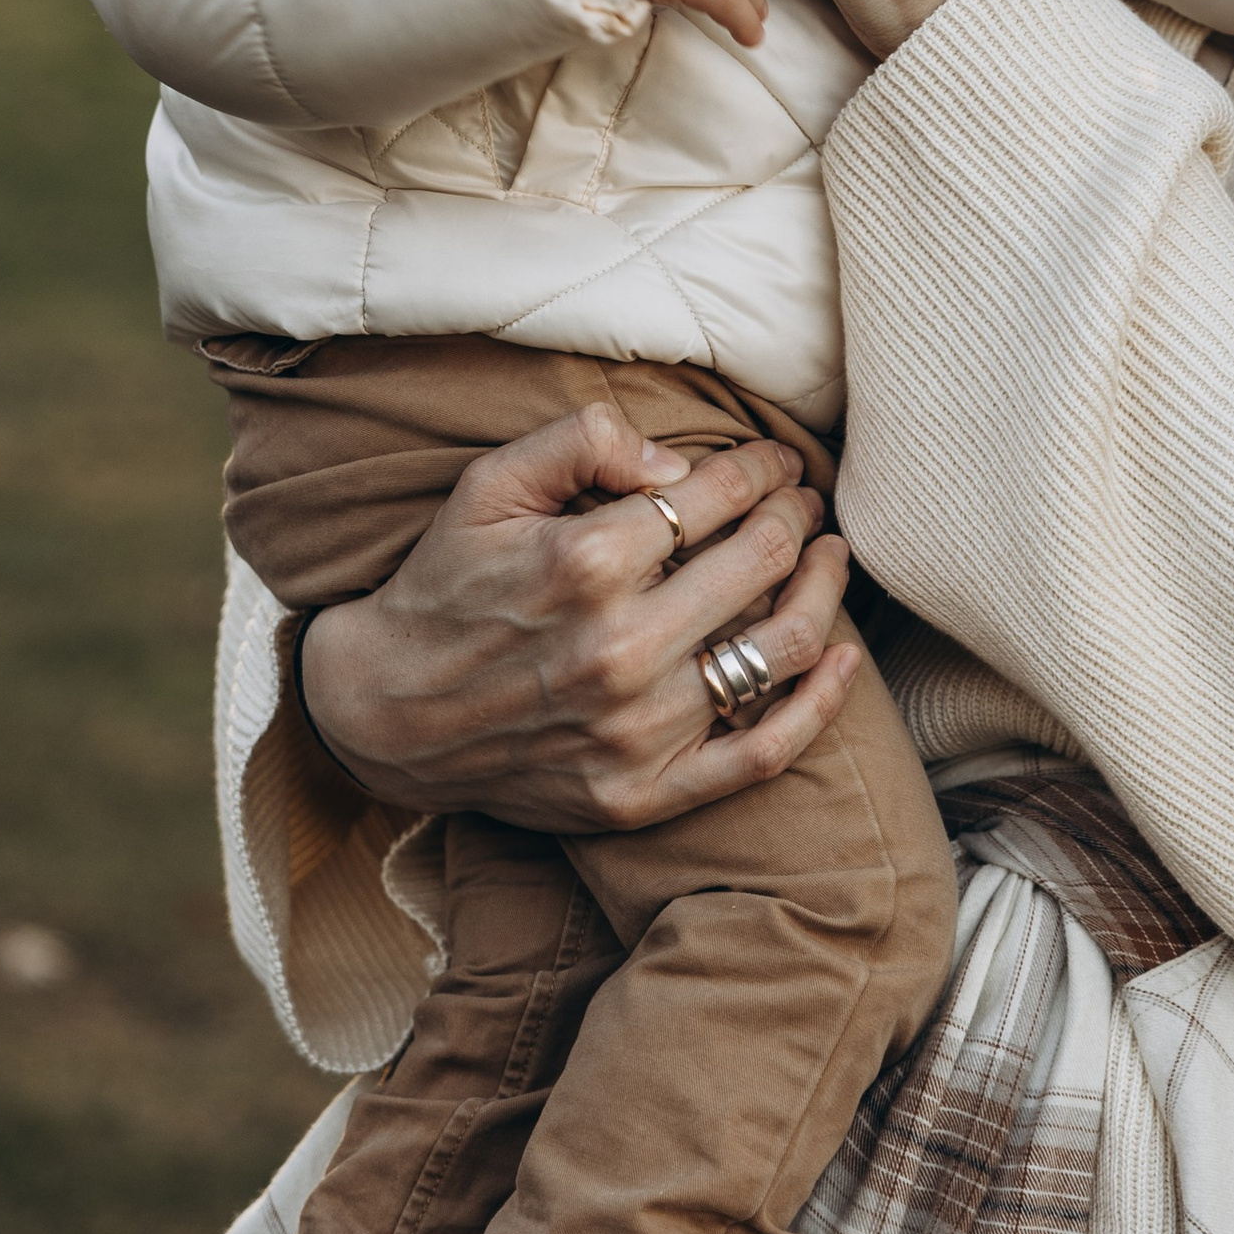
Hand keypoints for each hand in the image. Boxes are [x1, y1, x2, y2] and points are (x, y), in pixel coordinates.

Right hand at [296, 401, 859, 830]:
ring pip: (780, 648)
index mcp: (587, 562)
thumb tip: (678, 461)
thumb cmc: (444, 584)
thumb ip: (582, 440)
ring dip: (824, 590)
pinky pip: (763, 751)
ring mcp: (638, 730)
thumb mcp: (489, 484)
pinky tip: (847, 659)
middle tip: (804, 496)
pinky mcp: (644, 793)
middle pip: (762, 560)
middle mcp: (621, 648)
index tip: (774, 458)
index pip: (716, 496)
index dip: (759, 466)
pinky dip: (821, 704)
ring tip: (829, 556)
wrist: (386, 712)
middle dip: (795, 514)